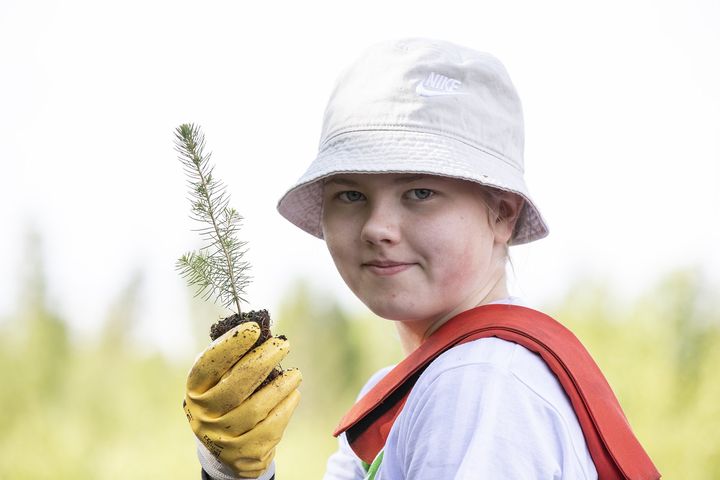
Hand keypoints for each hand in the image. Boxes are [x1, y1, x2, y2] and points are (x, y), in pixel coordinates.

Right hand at [184, 322, 301, 477]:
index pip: (209, 364)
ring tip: (295, 374)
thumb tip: (262, 333)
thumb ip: (234, 359)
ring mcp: (222, 437)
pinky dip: (286, 407)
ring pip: (257, 407)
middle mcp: (204, 415)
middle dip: (263, 360)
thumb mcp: (220, 380)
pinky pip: (271, 427)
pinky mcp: (244, 453)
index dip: (231, 344)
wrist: (225, 447)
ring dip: (281, 386)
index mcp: (195, 390)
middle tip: (283, 345)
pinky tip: (293, 394)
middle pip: (236, 384)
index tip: (253, 329)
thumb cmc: (226, 399)